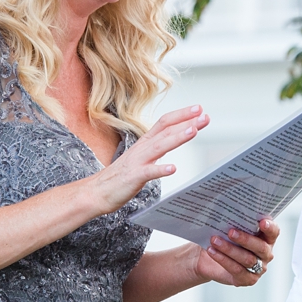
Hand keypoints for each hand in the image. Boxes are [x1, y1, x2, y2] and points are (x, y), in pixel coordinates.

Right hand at [88, 105, 208, 214]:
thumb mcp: (143, 156)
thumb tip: (176, 138)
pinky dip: (160, 169)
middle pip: (165, 130)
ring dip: (176, 138)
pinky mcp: (133, 177)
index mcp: (145, 142)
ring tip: (193, 132)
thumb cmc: (122, 175)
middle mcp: (142, 148)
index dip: (182, 115)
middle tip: (204, 116)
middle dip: (186, 122)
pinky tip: (172, 168)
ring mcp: (137, 162)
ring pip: (159, 147)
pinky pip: (148, 173)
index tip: (200, 109)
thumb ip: (159, 146)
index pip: (165, 122)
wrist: (97, 192)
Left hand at [196, 217, 279, 286]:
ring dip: (229, 249)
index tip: (262, 222)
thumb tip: (228, 210)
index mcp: (266, 238)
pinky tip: (213, 251)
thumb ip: (236, 220)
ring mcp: (259, 268)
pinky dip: (223, 259)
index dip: (270, 228)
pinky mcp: (247, 279)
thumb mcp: (232, 227)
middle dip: (245, 239)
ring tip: (215, 240)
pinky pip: (237, 270)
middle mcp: (266, 254)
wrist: (210, 256)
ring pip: (247, 259)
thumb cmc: (225, 238)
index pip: (274, 232)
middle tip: (230, 232)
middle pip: (261, 247)